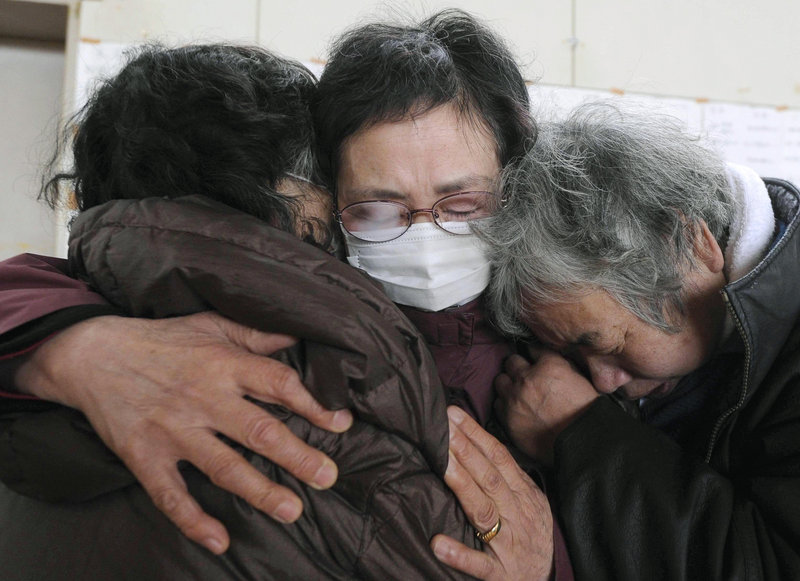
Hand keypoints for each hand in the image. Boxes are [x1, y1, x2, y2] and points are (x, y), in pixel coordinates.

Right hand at [14, 312, 352, 553]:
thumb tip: (296, 336)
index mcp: (224, 365)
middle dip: (297, 456)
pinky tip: (219, 540)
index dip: (313, 405)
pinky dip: (193, 519)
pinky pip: (171, 494)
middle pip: (258, 431)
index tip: (340, 424)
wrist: (91, 355)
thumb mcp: (210, 325)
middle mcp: (204, 399)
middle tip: (328, 477)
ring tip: (292, 510)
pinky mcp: (146, 456)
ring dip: (259, 491)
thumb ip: (255, 334)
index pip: (278, 384)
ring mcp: (174, 430)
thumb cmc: (160, 340)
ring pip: (223, 466)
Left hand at [431, 406, 552, 580]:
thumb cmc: (532, 535)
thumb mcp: (530, 501)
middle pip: (489, 477)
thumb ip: (507, 477)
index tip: (454, 415)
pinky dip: (459, 553)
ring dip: (462, 485)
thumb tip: (480, 445)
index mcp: (523, 495)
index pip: (498, 458)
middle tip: (443, 427)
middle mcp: (516, 515)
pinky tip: (438, 543)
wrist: (547, 580)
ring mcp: (507, 544)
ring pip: (483, 511)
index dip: (476, 435)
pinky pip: (478, 563)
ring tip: (441, 463)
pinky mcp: (498, 573)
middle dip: (465, 450)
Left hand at [494, 348, 597, 463]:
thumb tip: (548, 361)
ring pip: (500, 380)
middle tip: (525, 376)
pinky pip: (497, 403)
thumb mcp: (581, 380)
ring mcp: (514, 398)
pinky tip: (515, 408)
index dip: (535, 355)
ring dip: (508, 384)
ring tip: (518, 393)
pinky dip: (505, 404)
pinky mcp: (507, 418)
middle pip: (511, 361)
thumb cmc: (586, 413)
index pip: (532, 349)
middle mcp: (527, 378)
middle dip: (518, 367)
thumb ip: (562, 366)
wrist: (581, 444)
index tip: (536, 361)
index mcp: (549, 366)